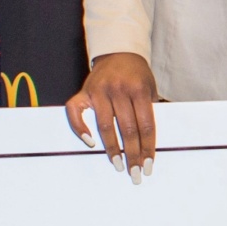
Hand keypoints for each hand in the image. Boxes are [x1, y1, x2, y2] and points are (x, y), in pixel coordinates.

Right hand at [65, 52, 158, 181]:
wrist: (118, 52)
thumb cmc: (137, 74)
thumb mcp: (150, 87)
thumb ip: (150, 110)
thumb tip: (150, 143)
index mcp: (139, 89)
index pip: (145, 125)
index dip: (148, 147)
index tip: (148, 165)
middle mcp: (119, 90)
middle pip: (127, 129)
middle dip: (132, 154)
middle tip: (134, 173)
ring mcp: (99, 91)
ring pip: (105, 126)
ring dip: (112, 149)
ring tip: (118, 165)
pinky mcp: (83, 92)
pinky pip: (75, 113)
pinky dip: (80, 129)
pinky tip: (90, 144)